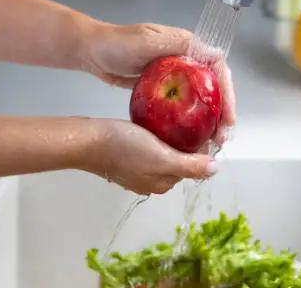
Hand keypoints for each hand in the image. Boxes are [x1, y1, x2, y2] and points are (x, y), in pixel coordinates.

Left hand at [81, 22, 235, 143]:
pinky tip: (192, 136)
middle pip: (214, 87)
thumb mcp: (148, 41)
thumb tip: (214, 51)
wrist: (90, 50)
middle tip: (221, 136)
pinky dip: (191, 120)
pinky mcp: (163, 87)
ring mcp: (175, 74)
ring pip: (201, 98)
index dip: (228, 93)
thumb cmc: (116, 44)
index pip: (218, 69)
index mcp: (187, 46)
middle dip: (222, 112)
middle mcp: (185, 60)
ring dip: (209, 119)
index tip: (228, 117)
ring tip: (211, 141)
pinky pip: (184, 104)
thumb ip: (178, 45)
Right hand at [83, 118, 218, 194]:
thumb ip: (189, 165)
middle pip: (177, 161)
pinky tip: (152, 124)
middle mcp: (150, 181)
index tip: (201, 126)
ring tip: (171, 118)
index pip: (191, 166)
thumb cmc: (124, 148)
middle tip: (188, 118)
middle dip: (185, 143)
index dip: (199, 148)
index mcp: (162, 183)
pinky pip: (147, 148)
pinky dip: (154, 137)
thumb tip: (215, 170)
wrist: (86, 140)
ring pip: (162, 153)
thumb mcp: (162, 157)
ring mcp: (135, 170)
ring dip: (169, 139)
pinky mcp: (123, 157)